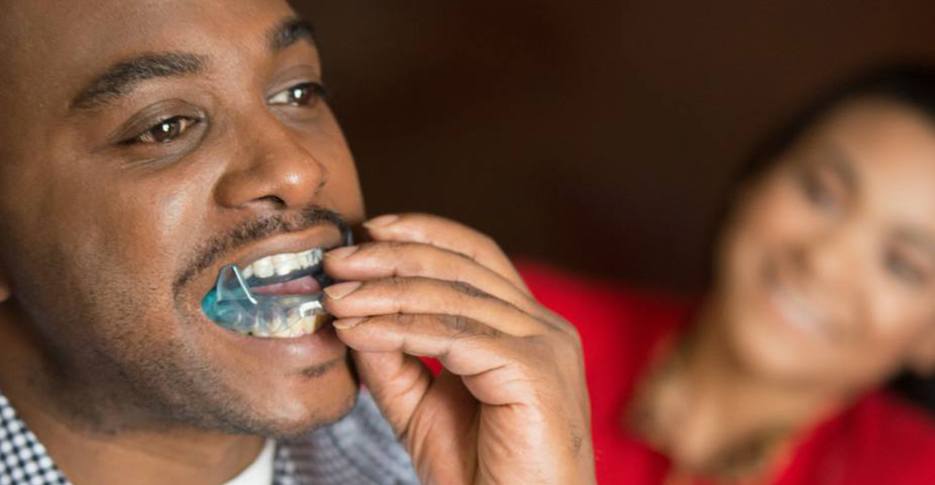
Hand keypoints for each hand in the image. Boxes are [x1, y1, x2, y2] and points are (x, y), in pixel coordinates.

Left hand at [323, 214, 594, 484]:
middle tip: (338, 259)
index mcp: (528, 325)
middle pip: (462, 265)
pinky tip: (357, 330)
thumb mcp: (421, 406)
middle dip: (392, 256)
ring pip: (453, 296)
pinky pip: (453, 337)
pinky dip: (398, 329)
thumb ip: (393, 357)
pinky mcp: (535, 371)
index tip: (369, 230)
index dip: (424, 233)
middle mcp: (545, 326)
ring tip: (335, 297)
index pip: (475, 256)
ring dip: (384, 292)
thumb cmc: (483, 473)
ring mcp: (545, 346)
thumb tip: (351, 308)